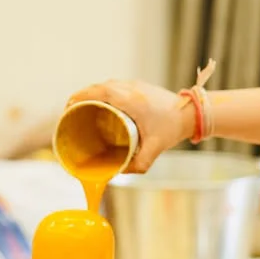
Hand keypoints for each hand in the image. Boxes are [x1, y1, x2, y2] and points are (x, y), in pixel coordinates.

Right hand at [67, 80, 191, 172]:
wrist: (191, 112)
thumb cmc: (173, 127)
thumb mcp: (155, 148)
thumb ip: (139, 164)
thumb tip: (119, 173)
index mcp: (129, 99)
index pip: (96, 92)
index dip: (78, 98)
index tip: (68, 108)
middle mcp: (129, 88)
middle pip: (97, 87)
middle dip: (81, 97)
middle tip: (71, 112)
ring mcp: (135, 84)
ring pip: (106, 84)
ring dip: (92, 93)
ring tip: (83, 108)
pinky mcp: (139, 85)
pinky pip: (115, 85)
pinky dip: (104, 92)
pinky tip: (101, 104)